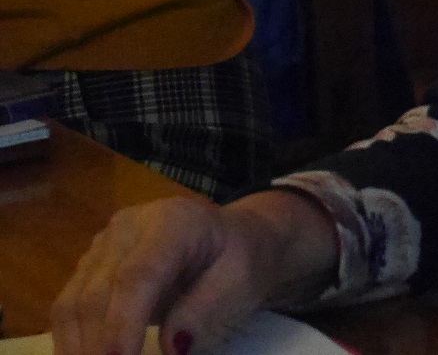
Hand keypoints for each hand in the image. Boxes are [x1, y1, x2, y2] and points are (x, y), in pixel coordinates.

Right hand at [49, 192, 336, 354]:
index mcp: (173, 221)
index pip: (137, 276)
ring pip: (73, 304)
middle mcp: (127, 227)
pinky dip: (73, 342)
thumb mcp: (242, 280)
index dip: (122, 326)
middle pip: (97, 293)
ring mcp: (103, 246)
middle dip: (98, 347)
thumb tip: (172, 347)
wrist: (237, 240)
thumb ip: (207, 310)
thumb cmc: (243, 259)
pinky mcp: (90, 267)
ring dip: (78, 348)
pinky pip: (68, 309)